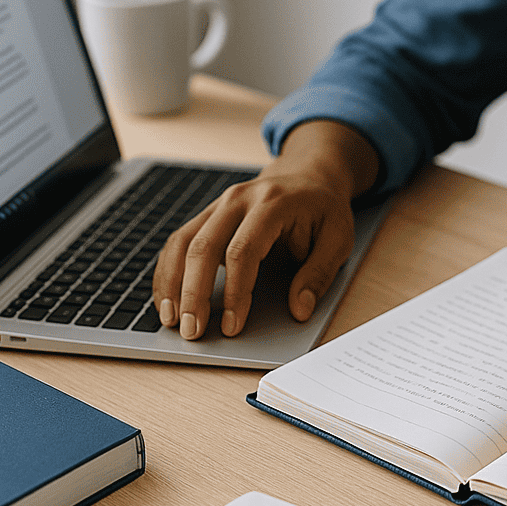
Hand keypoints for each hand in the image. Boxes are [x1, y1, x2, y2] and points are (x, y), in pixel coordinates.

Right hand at [153, 120, 378, 339]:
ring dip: (172, 283)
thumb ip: (319, 273)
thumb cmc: (324, 208)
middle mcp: (238, 200)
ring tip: (170, 320)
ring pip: (182, 242)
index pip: (244, 251)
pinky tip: (168, 298)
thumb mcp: (338, 238)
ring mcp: (219, 204)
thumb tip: (300, 310)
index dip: (235, 291)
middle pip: (203, 246)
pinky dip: (169, 270)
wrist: (309, 173)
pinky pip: (179, 241)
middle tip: (191, 331)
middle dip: (193, 293)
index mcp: (272, 204)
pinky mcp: (209, 215)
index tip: (232, 326)